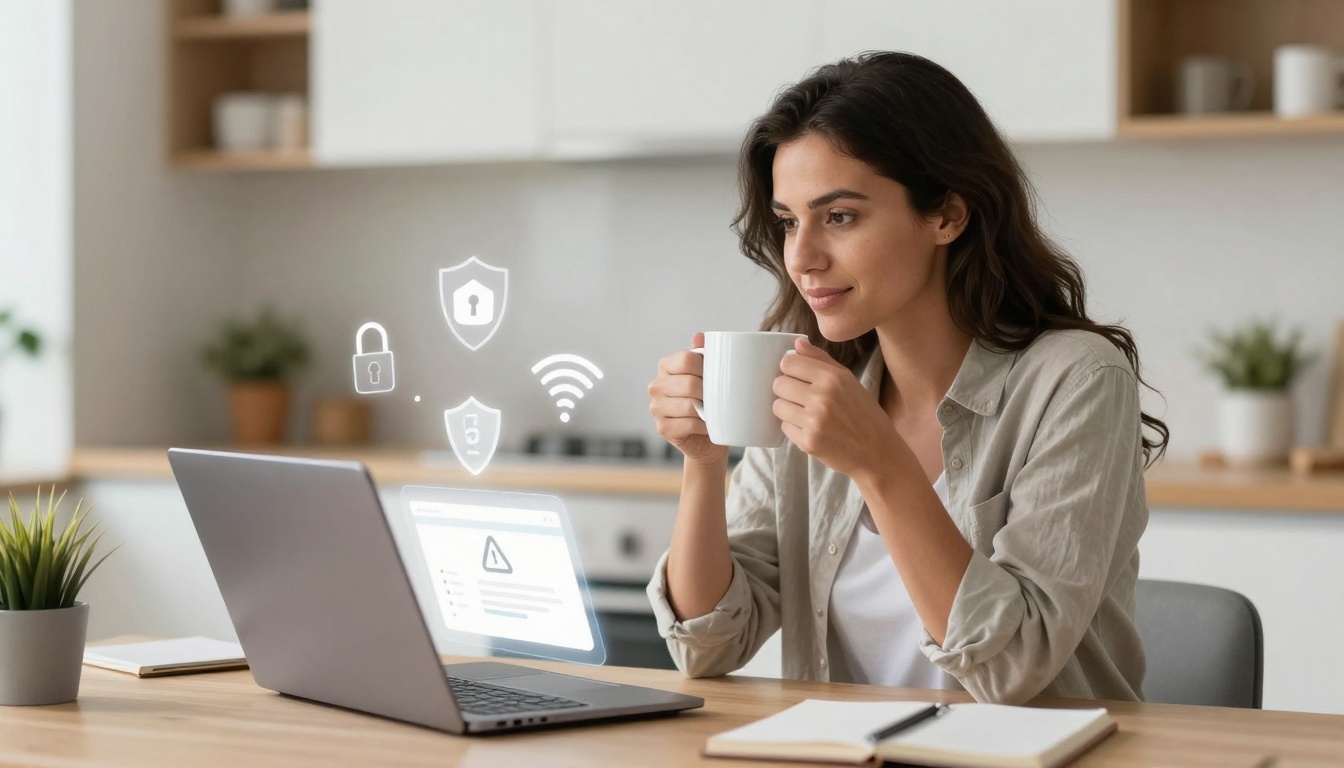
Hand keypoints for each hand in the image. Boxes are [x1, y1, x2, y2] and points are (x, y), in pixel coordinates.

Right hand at [649, 333, 729, 467]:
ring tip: (713, 412)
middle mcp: (656, 385)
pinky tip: (708, 426)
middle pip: (688, 383)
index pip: (687, 359)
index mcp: (666, 366)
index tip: (718, 375)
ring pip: (688, 406)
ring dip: (706, 411)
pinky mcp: (662, 428)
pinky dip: (703, 427)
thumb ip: (704, 353)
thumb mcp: (710, 374)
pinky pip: (688, 425)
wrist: (711, 434)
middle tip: (719, 398)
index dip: (706, 367)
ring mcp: (656, 408)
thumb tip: (699, 336)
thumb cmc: (712, 400)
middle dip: (709, 392)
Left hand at [772, 337, 899, 477]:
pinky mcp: (808, 442)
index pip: (788, 363)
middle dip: (786, 390)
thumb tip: (797, 343)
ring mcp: (814, 421)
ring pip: (778, 406)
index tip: (796, 376)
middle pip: (779, 384)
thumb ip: (821, 360)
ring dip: (787, 410)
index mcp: (833, 377)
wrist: (877, 452)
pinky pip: (784, 427)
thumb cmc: (863, 414)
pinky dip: (793, 428)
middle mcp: (822, 397)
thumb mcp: (849, 381)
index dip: (789, 369)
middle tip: (800, 398)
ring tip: (805, 414)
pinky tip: (810, 429)